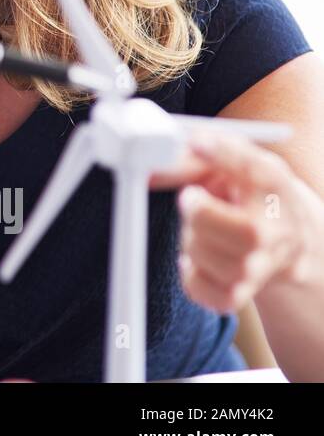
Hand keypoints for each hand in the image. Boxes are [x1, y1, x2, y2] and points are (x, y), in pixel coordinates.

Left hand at [157, 132, 323, 312]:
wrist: (286, 239)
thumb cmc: (248, 194)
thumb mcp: (229, 164)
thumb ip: (190, 158)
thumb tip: (148, 169)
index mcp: (273, 186)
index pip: (258, 170)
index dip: (226, 154)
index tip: (197, 142)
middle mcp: (274, 230)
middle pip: (247, 234)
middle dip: (204, 214)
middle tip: (190, 199)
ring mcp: (260, 267)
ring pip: (219, 262)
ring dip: (192, 240)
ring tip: (199, 228)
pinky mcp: (238, 293)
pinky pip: (204, 290)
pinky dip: (190, 274)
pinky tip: (195, 257)